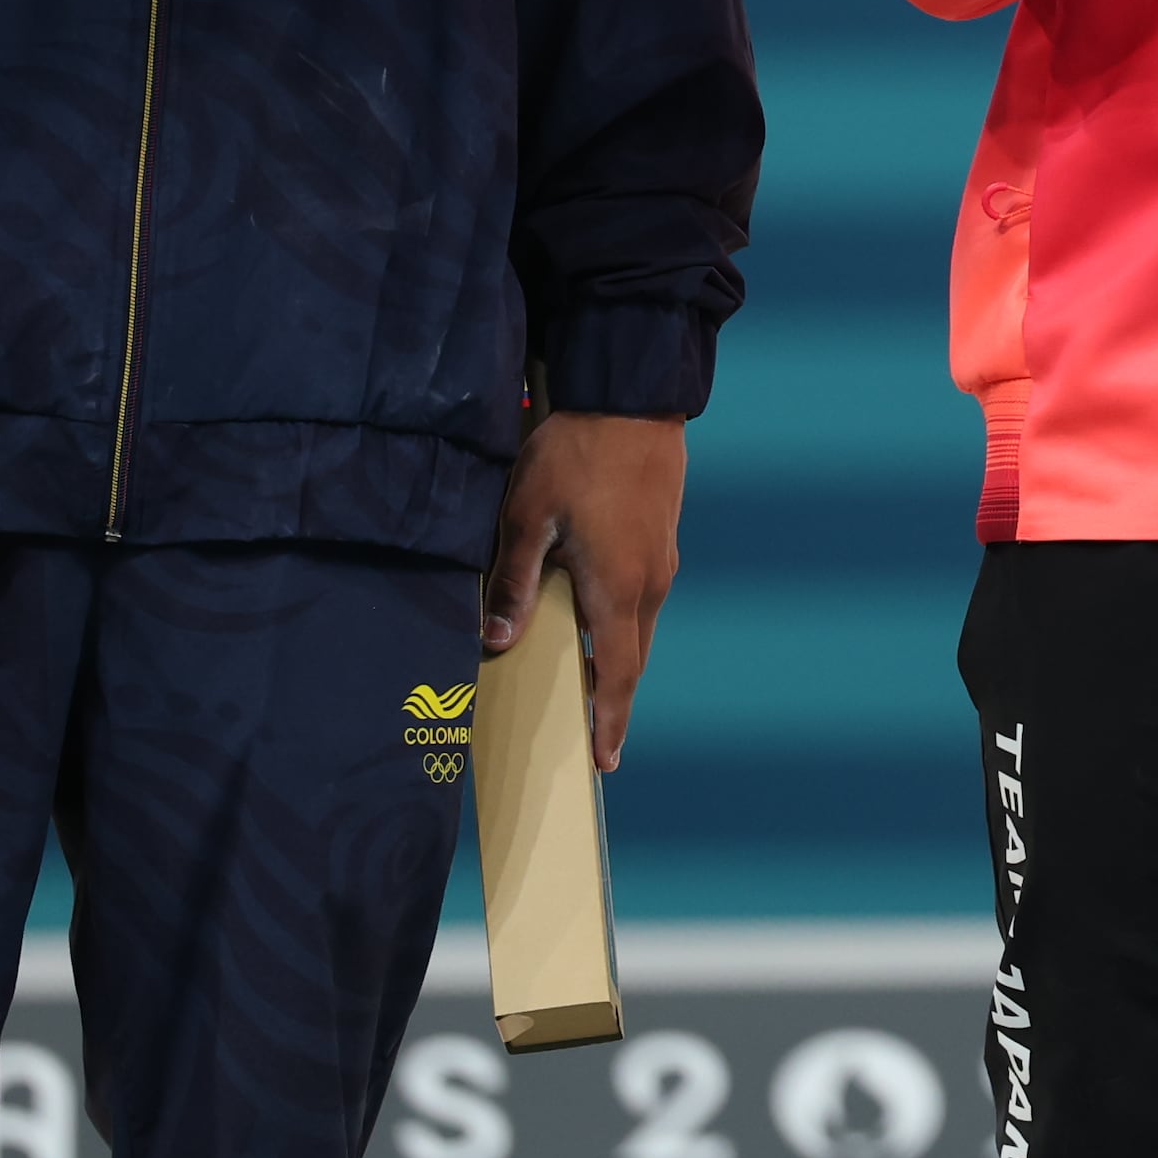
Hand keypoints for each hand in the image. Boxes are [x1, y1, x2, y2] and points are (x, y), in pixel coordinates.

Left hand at [482, 410, 686, 771]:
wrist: (631, 396)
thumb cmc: (577, 454)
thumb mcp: (528, 516)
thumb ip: (513, 582)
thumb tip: (495, 642)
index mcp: (619, 587)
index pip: (619, 674)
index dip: (610, 721)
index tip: (605, 760)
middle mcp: (651, 581)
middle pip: (634, 656)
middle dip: (614, 697)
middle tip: (592, 734)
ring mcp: (662, 557)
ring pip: (639, 624)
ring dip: (617, 656)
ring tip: (588, 678)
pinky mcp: (661, 535)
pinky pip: (642, 595)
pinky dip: (621, 621)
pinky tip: (594, 612)